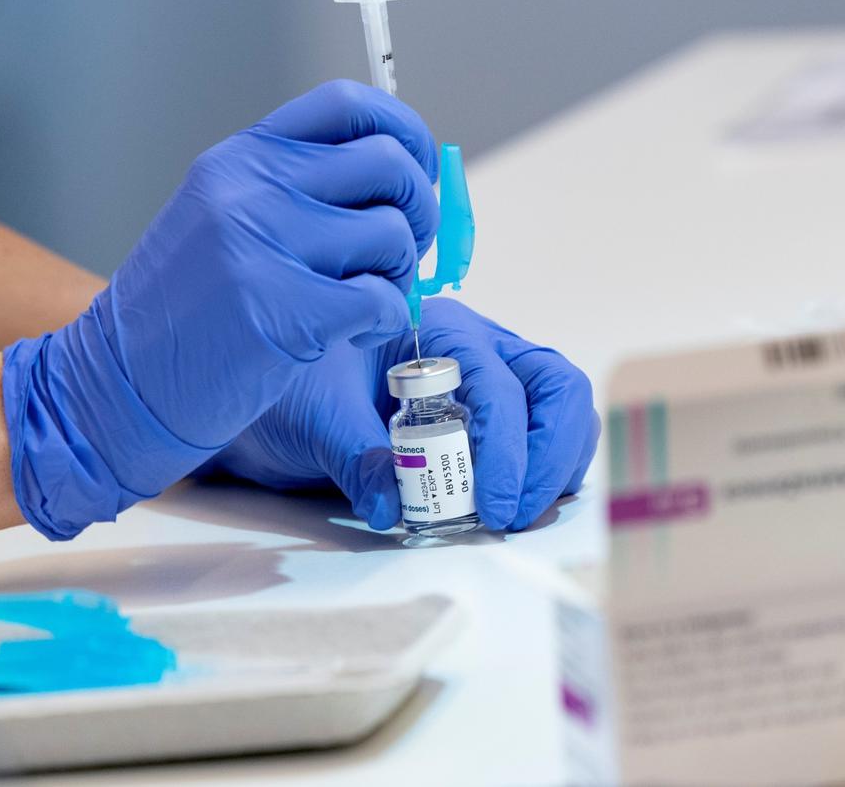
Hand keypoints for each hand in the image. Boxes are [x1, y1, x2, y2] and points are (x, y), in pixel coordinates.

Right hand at [2, 81, 438, 538]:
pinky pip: (385, 302)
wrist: (118, 386)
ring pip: (394, 233)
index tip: (418, 168)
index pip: (348, 106)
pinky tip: (352, 337)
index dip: (405, 132)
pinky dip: (386, 323)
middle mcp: (252, 188)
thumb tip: (400, 179)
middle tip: (401, 253)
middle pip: (390, 163)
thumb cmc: (183, 314)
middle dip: (419, 210)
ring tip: (366, 303)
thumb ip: (298, 191)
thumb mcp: (225, 221)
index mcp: (242, 159)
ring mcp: (266, 246)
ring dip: (401, 275)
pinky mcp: (287, 312)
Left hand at [207, 298, 600, 531]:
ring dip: (556, 466)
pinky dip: (548, 474)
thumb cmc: (295, 390)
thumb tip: (392, 504)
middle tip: (513, 513)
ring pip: (564, 411)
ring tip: (516, 513)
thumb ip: (355, 455)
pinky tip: (515, 504)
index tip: (491, 506)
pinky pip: (549, 440)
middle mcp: (481, 349)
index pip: (501, 383)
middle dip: (548, 454)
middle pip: (557, 386)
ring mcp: (496, 383)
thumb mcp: (313, 416)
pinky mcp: (498, 421)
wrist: (280, 405)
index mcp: (440, 330)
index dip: (507, 448)